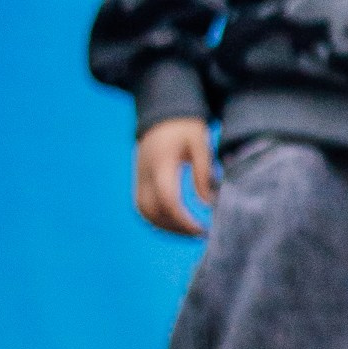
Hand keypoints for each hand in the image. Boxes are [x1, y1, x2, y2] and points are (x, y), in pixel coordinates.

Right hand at [134, 114, 215, 235]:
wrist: (162, 114)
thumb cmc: (184, 127)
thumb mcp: (200, 142)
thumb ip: (204, 171)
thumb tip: (208, 203)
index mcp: (160, 163)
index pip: (167, 199)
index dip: (184, 220)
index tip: (203, 229)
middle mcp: (144, 173)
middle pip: (152, 211)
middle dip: (176, 228)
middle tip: (201, 234)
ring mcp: (138, 178)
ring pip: (144, 213)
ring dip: (166, 227)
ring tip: (191, 233)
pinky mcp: (139, 181)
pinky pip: (143, 208)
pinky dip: (159, 220)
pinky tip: (179, 224)